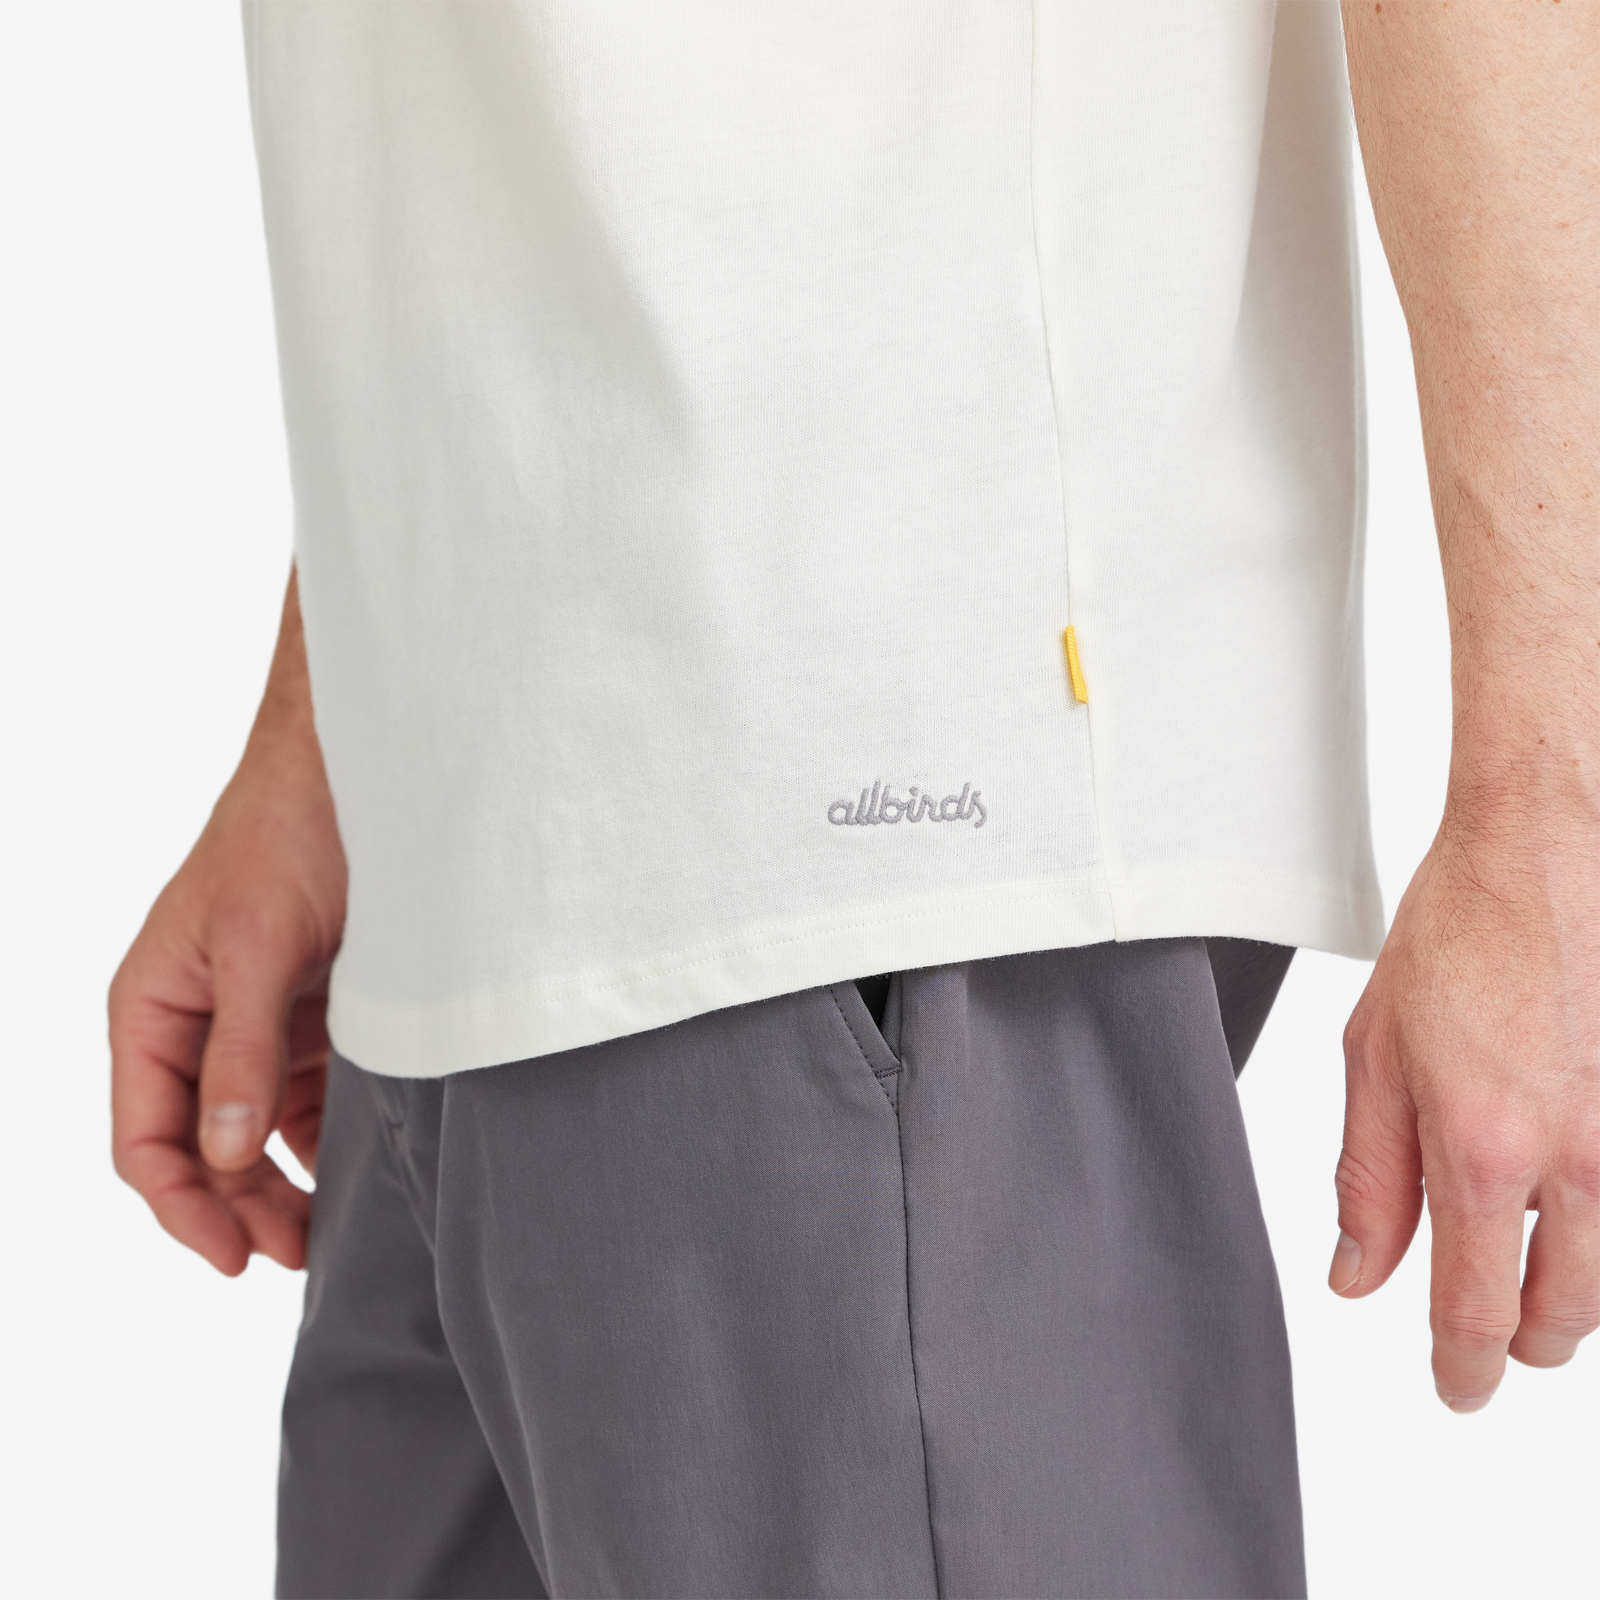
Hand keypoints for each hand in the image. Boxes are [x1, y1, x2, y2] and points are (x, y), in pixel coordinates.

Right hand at [110, 573, 346, 1274]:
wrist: (361, 771)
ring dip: (286, 1183)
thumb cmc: (287, 835)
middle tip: (297, 1256)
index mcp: (152, 1006)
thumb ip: (242, 1051)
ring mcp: (255, 1023)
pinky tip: (358, 1167)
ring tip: (330, 1229)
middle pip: (202, 1147)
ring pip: (256, 1132)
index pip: (146, 1138)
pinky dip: (327, 1137)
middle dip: (241, 1206)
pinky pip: (309, 1096)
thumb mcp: (261, 946)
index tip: (234, 1257)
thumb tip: (224, 1156)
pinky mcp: (312, 1015)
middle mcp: (196, 1024)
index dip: (184, 1207)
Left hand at [1332, 805, 1599, 1409]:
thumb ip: (1369, 1177)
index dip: (1460, 1366)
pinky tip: (1572, 1203)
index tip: (1453, 1390)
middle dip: (1519, 1339)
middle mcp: (1574, 1157)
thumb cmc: (1457, 938)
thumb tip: (1358, 1276)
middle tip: (1486, 1333)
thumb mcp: (1375, 1056)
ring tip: (1530, 1280)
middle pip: (1562, 1313)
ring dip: (1571, 1294)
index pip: (1474, 1309)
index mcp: (1482, 1149)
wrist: (1544, 855)